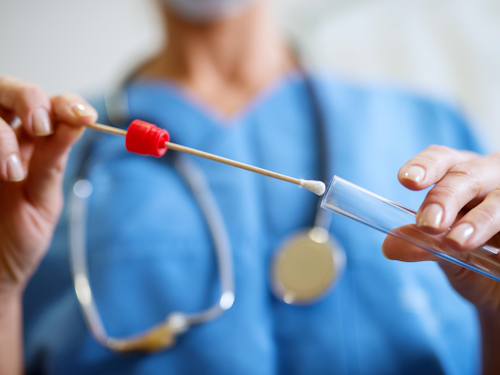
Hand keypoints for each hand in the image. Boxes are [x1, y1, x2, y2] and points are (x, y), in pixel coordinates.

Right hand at [0, 76, 96, 297]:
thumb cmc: (18, 238)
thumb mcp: (42, 199)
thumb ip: (53, 161)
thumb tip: (79, 122)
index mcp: (33, 146)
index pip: (50, 106)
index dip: (67, 103)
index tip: (84, 116)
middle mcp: (4, 139)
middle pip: (9, 90)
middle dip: (29, 99)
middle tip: (42, 127)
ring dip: (0, 133)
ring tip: (13, 173)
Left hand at [382, 145, 499, 312]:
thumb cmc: (475, 258)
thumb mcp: (446, 254)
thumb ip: (422, 246)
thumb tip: (389, 247)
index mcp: (460, 177)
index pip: (441, 159)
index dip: (425, 165)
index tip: (406, 180)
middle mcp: (488, 178)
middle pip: (466, 175)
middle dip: (445, 198)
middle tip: (428, 224)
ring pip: (499, 198)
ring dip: (479, 219)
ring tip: (457, 242)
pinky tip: (497, 254)